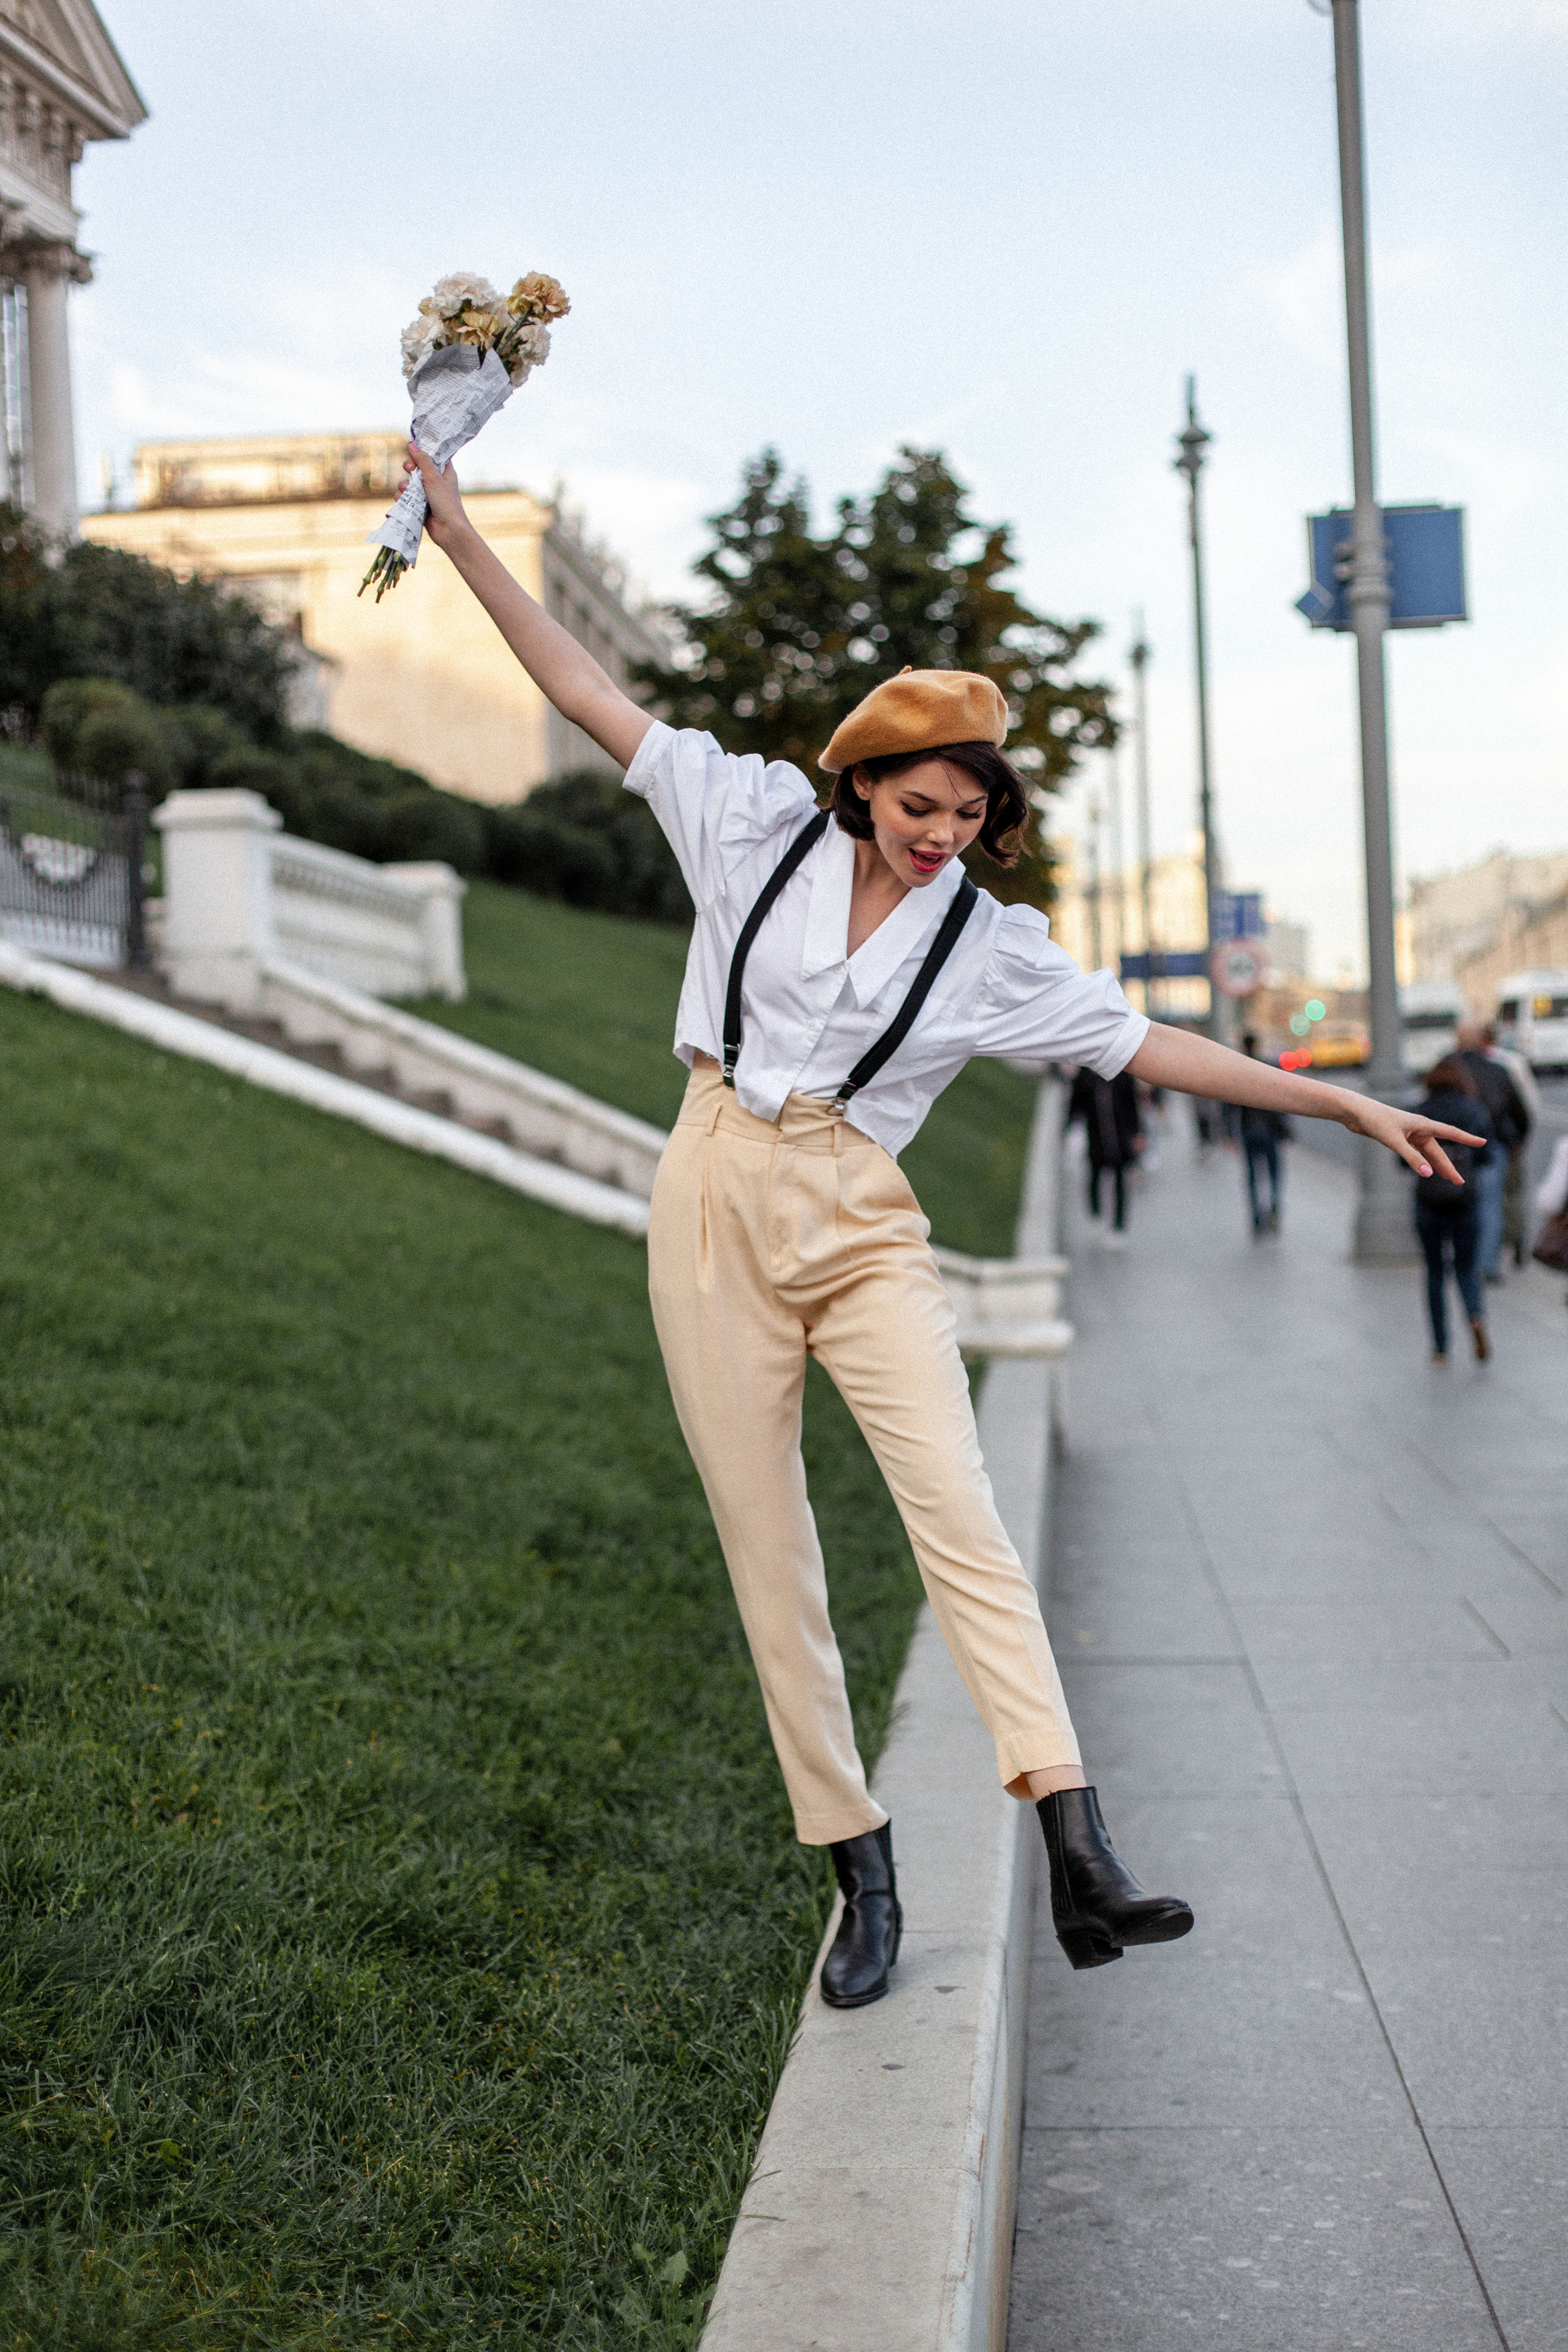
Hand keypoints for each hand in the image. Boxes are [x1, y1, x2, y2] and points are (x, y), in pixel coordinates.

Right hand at [403, 442, 468, 549]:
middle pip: (417, 468)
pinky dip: (403, 498)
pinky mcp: (419, 506)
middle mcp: (436, 482)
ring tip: (407, 490)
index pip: (433, 456)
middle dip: (410, 468)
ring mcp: (427, 494)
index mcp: (444, 472)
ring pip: (409, 483)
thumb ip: (423, 461)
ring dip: (404, 485)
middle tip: (409, 469)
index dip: (423, 452)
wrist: (448, 530)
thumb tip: (412, 444)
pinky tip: (402, 500)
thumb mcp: (434, 478)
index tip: (414, 450)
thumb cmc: (446, 503)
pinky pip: (406, 497)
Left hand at [1336, 1091, 1483, 1183]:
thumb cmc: (1375, 1120)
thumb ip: (1412, 1158)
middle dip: (1449, 1167)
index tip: (1483, 1142)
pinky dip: (1424, 1163)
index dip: (1467, 1139)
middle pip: (1439, 1151)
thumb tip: (1429, 1175)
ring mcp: (1410, 1135)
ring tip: (1449, 1180)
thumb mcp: (1394, 1141)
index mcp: (1423, 1124)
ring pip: (1428, 1154)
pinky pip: (1417, 1154)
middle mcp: (1419, 1129)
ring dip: (1437, 1167)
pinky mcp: (1400, 1139)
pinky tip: (1428, 1170)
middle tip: (1459, 1182)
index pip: (1451, 1133)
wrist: (1356, 1113)